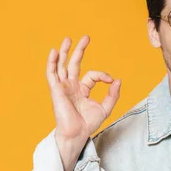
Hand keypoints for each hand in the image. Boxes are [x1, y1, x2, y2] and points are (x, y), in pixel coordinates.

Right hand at [46, 36, 120, 170]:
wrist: (77, 133)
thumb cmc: (88, 124)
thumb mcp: (105, 108)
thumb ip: (113, 95)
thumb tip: (118, 80)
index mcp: (82, 89)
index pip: (92, 75)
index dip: (103, 75)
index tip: (111, 81)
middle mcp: (72, 86)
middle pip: (74, 63)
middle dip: (80, 50)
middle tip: (86, 37)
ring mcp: (63, 87)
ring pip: (62, 65)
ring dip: (64, 51)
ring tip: (68, 38)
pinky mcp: (56, 89)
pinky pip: (51, 73)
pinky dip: (52, 62)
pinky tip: (53, 51)